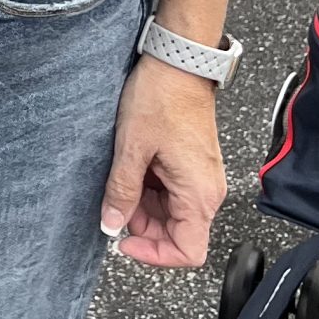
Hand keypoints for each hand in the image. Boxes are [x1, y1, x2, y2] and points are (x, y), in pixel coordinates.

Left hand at [100, 57, 226, 267]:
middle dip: (142, 226)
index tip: (125, 243)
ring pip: (171, 213)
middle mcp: (207, 191)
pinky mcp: (192, 166)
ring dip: (142, 205)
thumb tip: (111, 225)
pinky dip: (148, 188)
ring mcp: (201, 178)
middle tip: (116, 201)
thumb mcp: (132, 149)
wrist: (178, 63)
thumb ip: (122, 192)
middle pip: (177, 233)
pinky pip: (171, 192)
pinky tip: (133, 166)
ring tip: (123, 175)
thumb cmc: (162, 98)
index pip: (189, 252)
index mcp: (199, 195)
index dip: (155, 255)